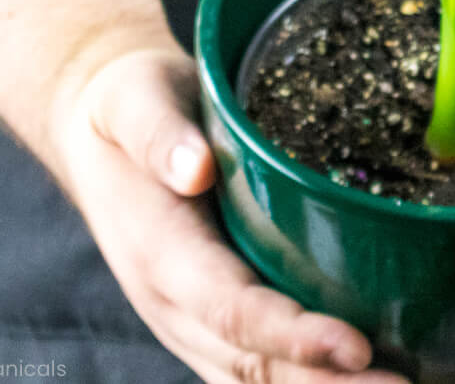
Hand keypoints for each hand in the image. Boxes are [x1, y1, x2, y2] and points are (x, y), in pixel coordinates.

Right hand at [52, 46, 410, 383]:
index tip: (355, 344)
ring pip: (254, 378)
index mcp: (160, 252)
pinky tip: (360, 377)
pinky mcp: (210, 314)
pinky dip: (305, 381)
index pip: (231, 309)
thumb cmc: (126, 104)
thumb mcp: (134, 99)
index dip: (293, 335)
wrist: (95, 131)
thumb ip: (159, 133)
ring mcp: (189, 318)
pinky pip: (254, 365)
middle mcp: (173, 302)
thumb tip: (195, 169)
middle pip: (253, 363)